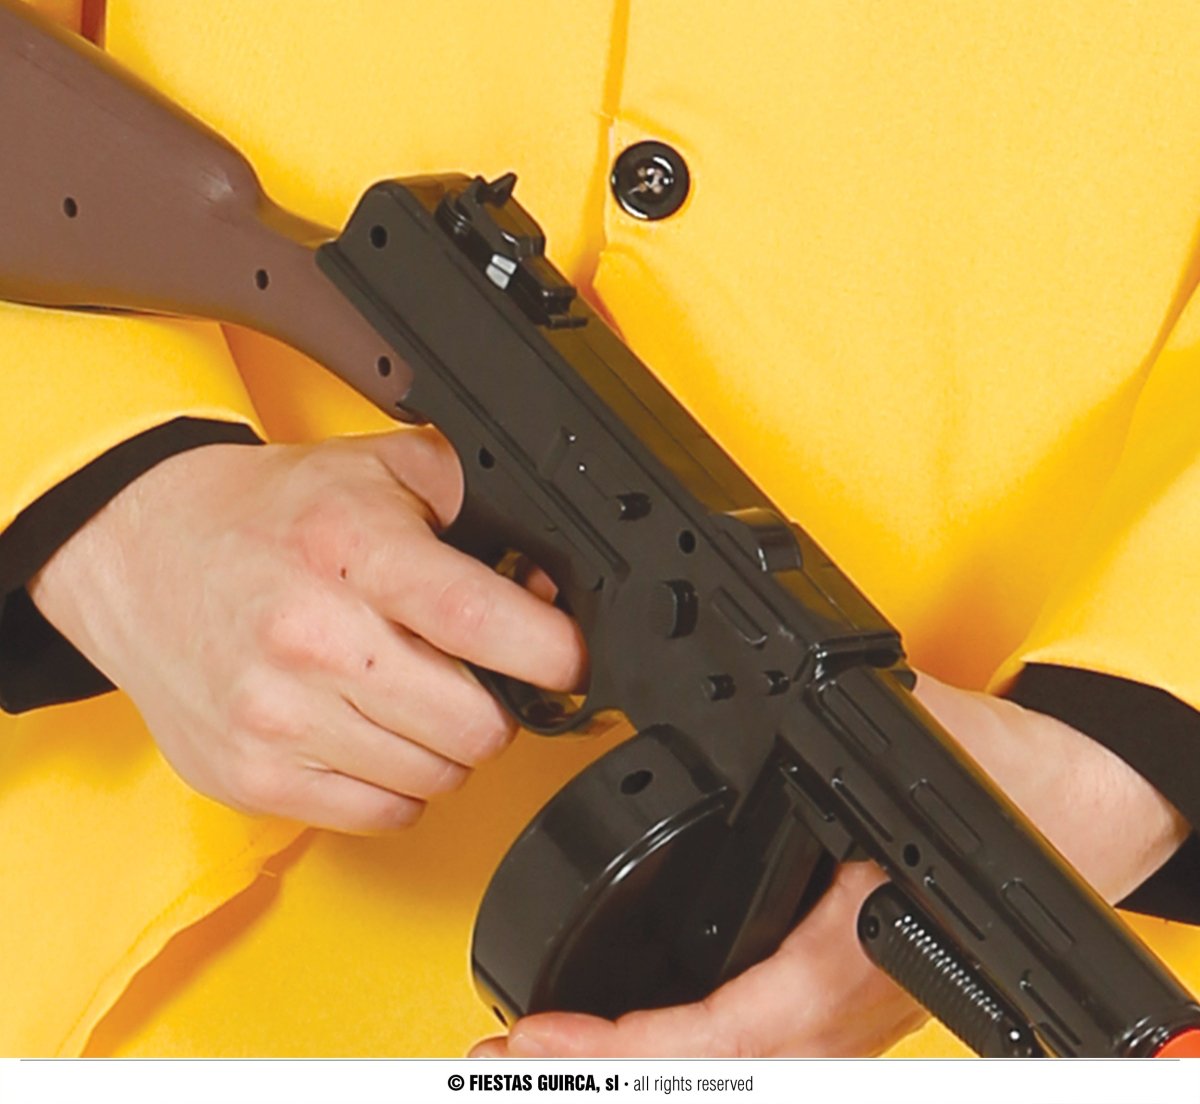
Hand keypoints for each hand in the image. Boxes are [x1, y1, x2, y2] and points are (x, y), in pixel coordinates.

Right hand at [30, 428, 584, 831]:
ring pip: (435, 780)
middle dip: (496, 704)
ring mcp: (274, 719)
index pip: (477, 621)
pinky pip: (382, 816)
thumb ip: (476, 503)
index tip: (568, 660)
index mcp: (349, 550)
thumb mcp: (380, 471)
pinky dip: (396, 784)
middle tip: (470, 673)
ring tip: (407, 693)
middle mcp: (309, 639)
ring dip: (444, 746)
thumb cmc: (267, 516)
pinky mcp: (251, 777)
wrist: (142, 551)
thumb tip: (544, 583)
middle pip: (473, 726)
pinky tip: (369, 730)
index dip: (549, 652)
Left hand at [471, 674, 1188, 1056]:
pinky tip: (631, 1034)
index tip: (546, 1042)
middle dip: (609, 1075)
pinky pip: (753, 1049)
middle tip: (507, 1057)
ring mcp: (846, 1017)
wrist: (1076, 808)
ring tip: (547, 1053)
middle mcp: (849, 1006)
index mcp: (858, 955)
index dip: (636, 1051)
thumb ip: (822, 740)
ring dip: (639, 1066)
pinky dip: (683, 1050)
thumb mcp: (910, 743)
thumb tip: (727, 706)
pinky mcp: (839, 1001)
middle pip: (718, 1075)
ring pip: (733, 1072)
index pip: (738, 1032)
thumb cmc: (1008, 782)